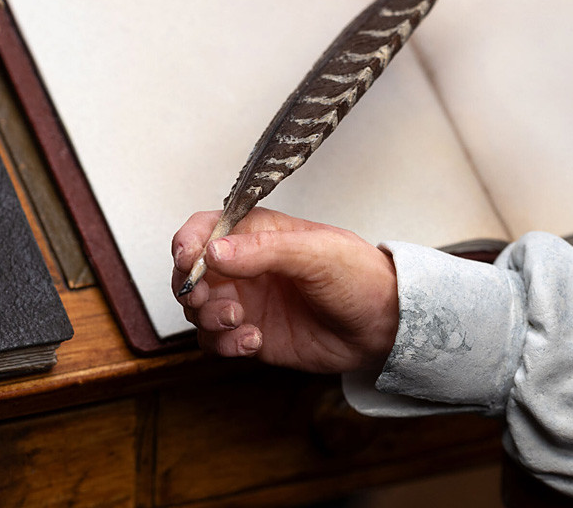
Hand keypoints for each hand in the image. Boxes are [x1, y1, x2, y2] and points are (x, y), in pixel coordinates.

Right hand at [171, 208, 398, 372]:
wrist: (384, 325)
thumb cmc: (358, 276)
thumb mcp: (315, 252)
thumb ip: (262, 249)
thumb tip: (213, 250)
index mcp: (256, 234)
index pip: (204, 228)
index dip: (187, 242)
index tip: (189, 260)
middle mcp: (243, 267)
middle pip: (189, 272)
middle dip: (191, 286)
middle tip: (208, 297)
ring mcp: (244, 301)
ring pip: (197, 309)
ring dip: (209, 317)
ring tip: (240, 320)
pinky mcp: (250, 334)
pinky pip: (215, 341)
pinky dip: (225, 344)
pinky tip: (253, 340)